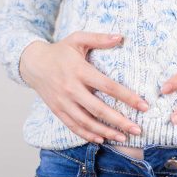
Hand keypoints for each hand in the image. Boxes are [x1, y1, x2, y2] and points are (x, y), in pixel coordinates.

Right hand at [20, 31, 148, 143]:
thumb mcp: (78, 39)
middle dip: (120, 121)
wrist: (32, 63)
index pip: (108, 86)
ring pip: (86, 122)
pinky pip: (73, 126)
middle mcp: (71, 88)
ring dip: (106, 132)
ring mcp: (63, 102)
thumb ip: (99, 38)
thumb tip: (121, 37)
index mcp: (80, 71)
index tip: (144, 106)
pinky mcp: (57, 110)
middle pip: (99, 109)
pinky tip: (101, 139)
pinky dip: (87, 135)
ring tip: (123, 138)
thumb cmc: (60, 51)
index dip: (128, 97)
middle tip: (137, 130)